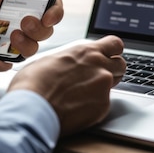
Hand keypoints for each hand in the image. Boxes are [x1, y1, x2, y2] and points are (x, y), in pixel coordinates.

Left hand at [0, 0, 63, 78]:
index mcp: (11, 0)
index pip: (44, 1)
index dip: (54, 8)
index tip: (49, 14)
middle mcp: (13, 19)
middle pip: (45, 26)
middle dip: (39, 28)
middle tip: (24, 25)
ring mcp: (8, 39)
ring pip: (34, 46)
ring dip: (24, 45)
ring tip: (8, 40)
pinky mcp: (1, 57)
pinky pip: (16, 62)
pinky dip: (5, 61)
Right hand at [8, 35, 125, 136]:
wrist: (32, 109)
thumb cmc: (34, 84)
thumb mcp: (51, 60)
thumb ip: (70, 60)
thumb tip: (70, 64)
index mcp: (86, 52)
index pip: (115, 44)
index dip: (113, 51)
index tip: (109, 55)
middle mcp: (100, 67)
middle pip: (121, 65)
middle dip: (112, 70)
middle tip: (96, 77)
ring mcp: (103, 88)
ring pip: (113, 86)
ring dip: (102, 88)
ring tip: (82, 95)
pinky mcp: (102, 108)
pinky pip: (104, 104)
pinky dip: (94, 106)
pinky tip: (76, 109)